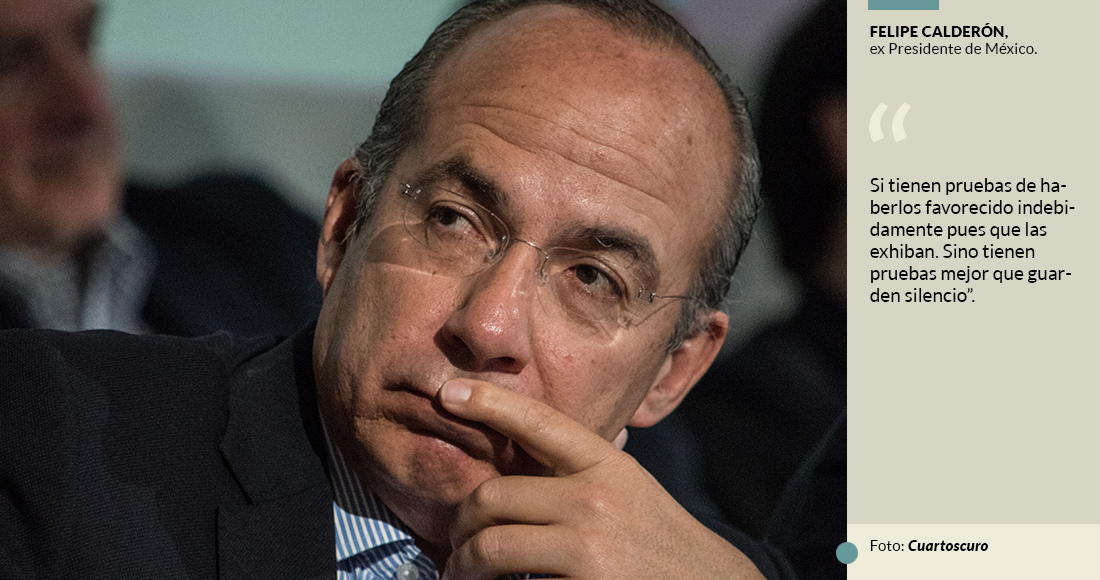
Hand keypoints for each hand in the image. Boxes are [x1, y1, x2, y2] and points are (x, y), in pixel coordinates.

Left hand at [436, 378, 764, 579]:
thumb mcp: (628, 489)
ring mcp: (588, 550)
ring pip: (491, 546)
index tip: (449, 393)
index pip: (539, 422)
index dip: (490, 402)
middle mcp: (595, 501)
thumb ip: (580, 471)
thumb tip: (517, 453)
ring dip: (463, 564)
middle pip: (493, 496)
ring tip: (461, 572)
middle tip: (455, 540)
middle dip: (461, 523)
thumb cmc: (659, 541)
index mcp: (606, 467)